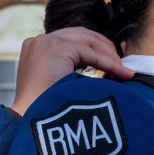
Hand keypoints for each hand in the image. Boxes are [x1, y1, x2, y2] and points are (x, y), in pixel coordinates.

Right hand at [8, 27, 132, 116]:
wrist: (30, 120)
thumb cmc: (43, 111)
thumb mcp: (55, 84)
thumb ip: (68, 71)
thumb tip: (100, 70)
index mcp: (36, 47)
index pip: (72, 39)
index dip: (94, 49)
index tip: (112, 62)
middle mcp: (39, 40)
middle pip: (82, 35)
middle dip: (105, 48)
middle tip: (121, 65)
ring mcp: (47, 42)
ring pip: (89, 41)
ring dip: (110, 56)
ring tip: (123, 71)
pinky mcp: (56, 47)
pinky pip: (90, 52)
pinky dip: (108, 63)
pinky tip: (120, 73)